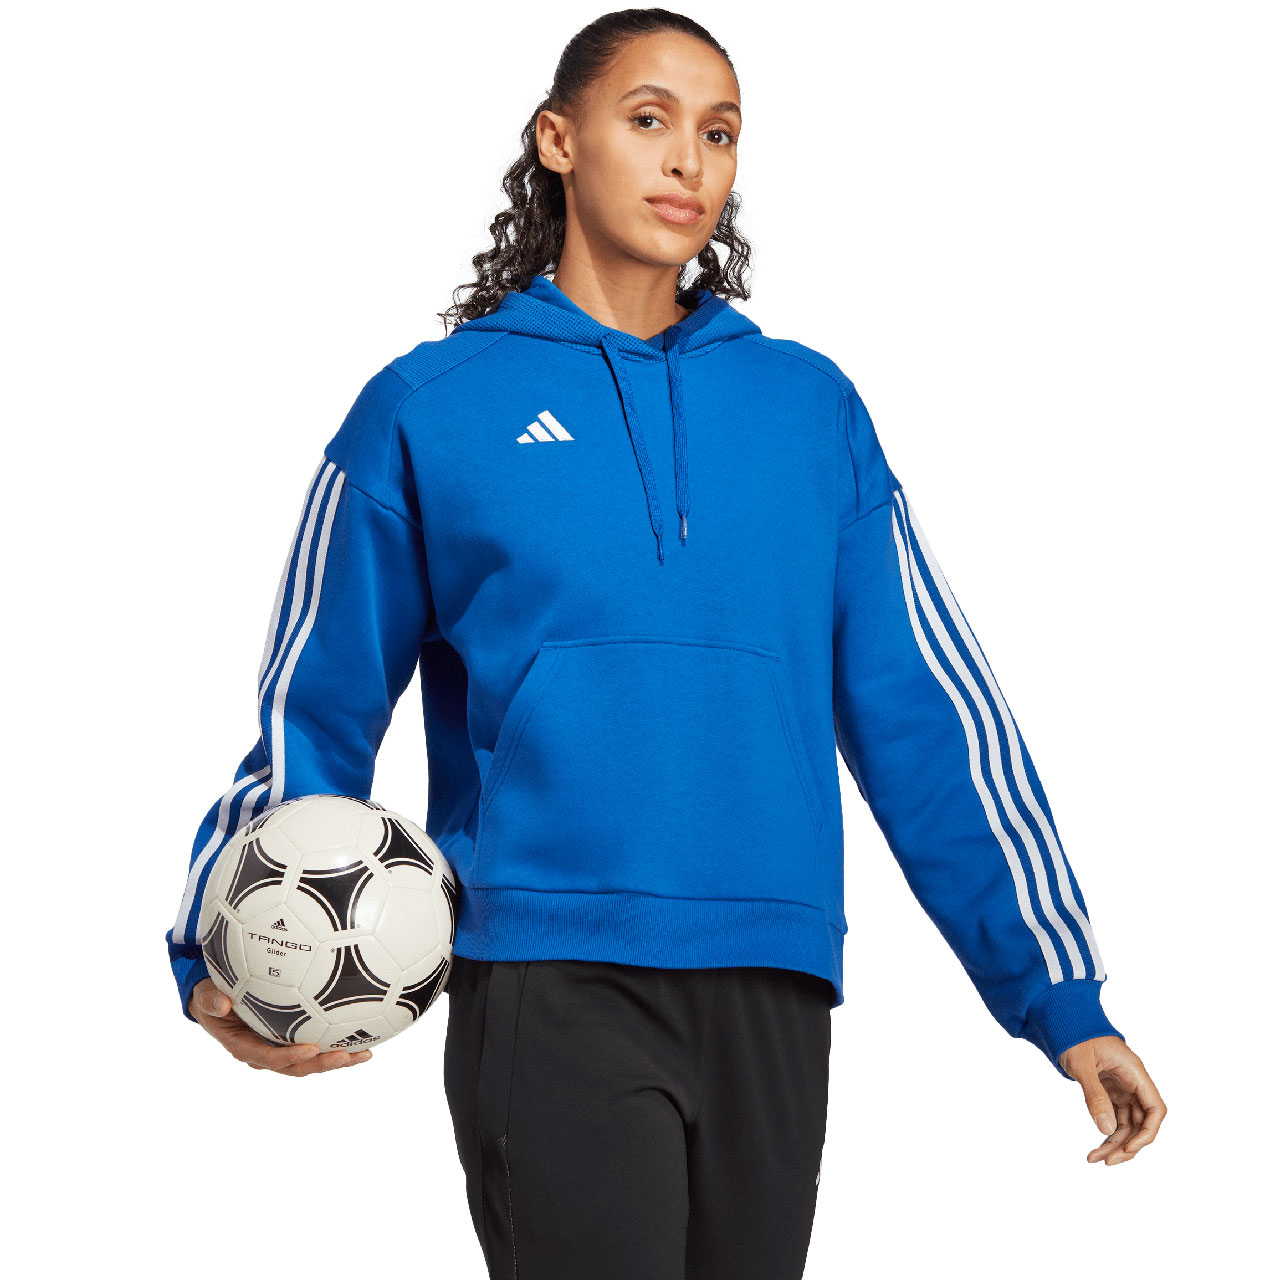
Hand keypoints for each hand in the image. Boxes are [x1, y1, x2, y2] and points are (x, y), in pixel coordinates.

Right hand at [188, 977, 372, 1075]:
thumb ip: (210, 999)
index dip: (290, 1057)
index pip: (270, 1058)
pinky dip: (338, 1043)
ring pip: (312, 1060)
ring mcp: (281, 1047)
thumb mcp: (204, 996)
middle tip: (347, 1056)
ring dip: (338, 1059)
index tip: (311, 1048)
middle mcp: (266, 1052)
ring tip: (365, 1054)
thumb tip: (222, 1003)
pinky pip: (317, 1043)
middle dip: (323, 1064)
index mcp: (245, 1047)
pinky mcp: (292, 1038)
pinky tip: (363, 1036)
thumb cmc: (210, 996)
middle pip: (297, 1066)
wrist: (215, 998)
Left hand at [1058, 1036, 1165, 1163]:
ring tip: (1094, 1158)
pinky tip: (1096, 1148)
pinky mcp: (1110, 1092)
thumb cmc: (1074, 1035)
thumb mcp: (1082, 1064)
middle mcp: (1132, 1083)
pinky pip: (1115, 1119)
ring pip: (1127, 1124)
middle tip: (1107, 1161)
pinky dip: (1107, 1134)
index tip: (1130, 1148)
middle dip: (1127, 1145)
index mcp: (1133, 1072)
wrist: (1062, 1019)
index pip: (1156, 1108)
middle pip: (1142, 1122)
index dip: (1148, 1132)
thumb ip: (1094, 1094)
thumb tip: (1106, 1129)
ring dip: (1115, 1144)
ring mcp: (1122, 1089)